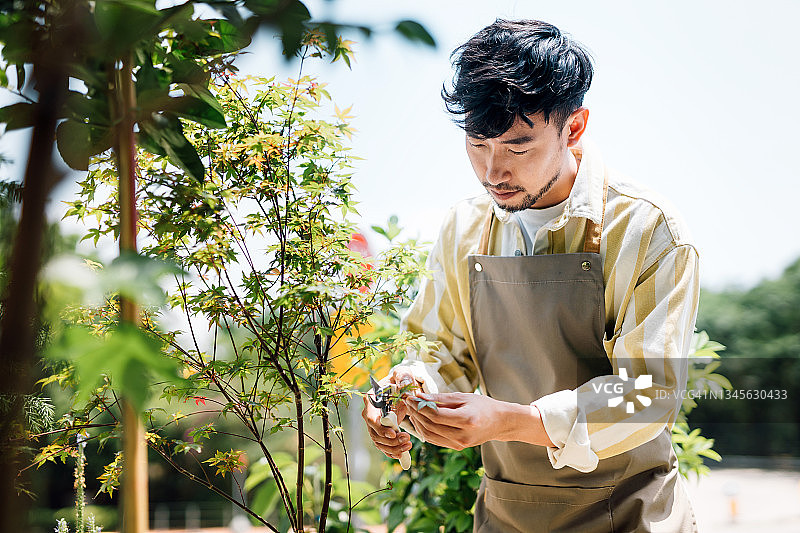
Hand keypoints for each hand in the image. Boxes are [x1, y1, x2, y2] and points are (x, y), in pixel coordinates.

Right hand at [360, 369, 417, 459]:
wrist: (403, 390)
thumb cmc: (401, 380)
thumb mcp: (404, 374)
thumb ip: (404, 377)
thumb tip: (404, 384)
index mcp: (371, 399)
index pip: (371, 417)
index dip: (380, 427)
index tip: (394, 433)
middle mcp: (370, 413)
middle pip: (374, 433)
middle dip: (390, 440)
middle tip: (406, 440)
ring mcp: (375, 424)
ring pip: (379, 442)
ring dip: (393, 447)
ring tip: (408, 445)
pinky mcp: (382, 432)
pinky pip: (384, 446)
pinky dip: (392, 451)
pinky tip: (403, 453)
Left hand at [403, 392, 553, 449]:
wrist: (500, 422)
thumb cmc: (483, 406)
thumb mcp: (463, 397)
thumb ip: (440, 399)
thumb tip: (419, 397)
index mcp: (467, 420)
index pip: (435, 415)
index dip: (420, 406)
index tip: (411, 397)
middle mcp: (463, 435)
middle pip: (431, 426)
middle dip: (416, 414)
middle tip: (409, 402)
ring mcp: (460, 444)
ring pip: (430, 435)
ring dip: (418, 423)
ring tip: (412, 410)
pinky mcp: (457, 448)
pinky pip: (435, 440)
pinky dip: (424, 430)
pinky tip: (420, 420)